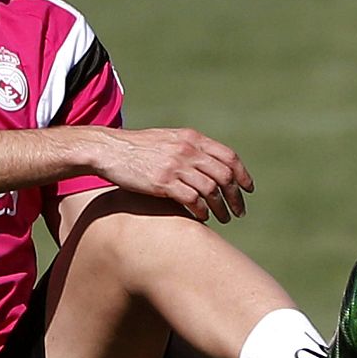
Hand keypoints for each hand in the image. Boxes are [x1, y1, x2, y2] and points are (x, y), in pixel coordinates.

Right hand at [97, 128, 253, 221]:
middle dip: (236, 196)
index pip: (229, 156)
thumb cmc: (138, 147)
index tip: (248, 189)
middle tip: (239, 211)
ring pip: (211, 190)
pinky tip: (203, 217)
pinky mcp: (162, 182)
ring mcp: (175, 166)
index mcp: (192, 138)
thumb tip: (210, 163)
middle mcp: (188, 150)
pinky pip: (192, 199)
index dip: (243, 174)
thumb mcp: (169, 139)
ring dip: (222, 207)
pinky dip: (202, 211)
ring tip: (224, 219)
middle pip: (225, 175)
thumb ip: (190, 147)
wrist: (108, 149)